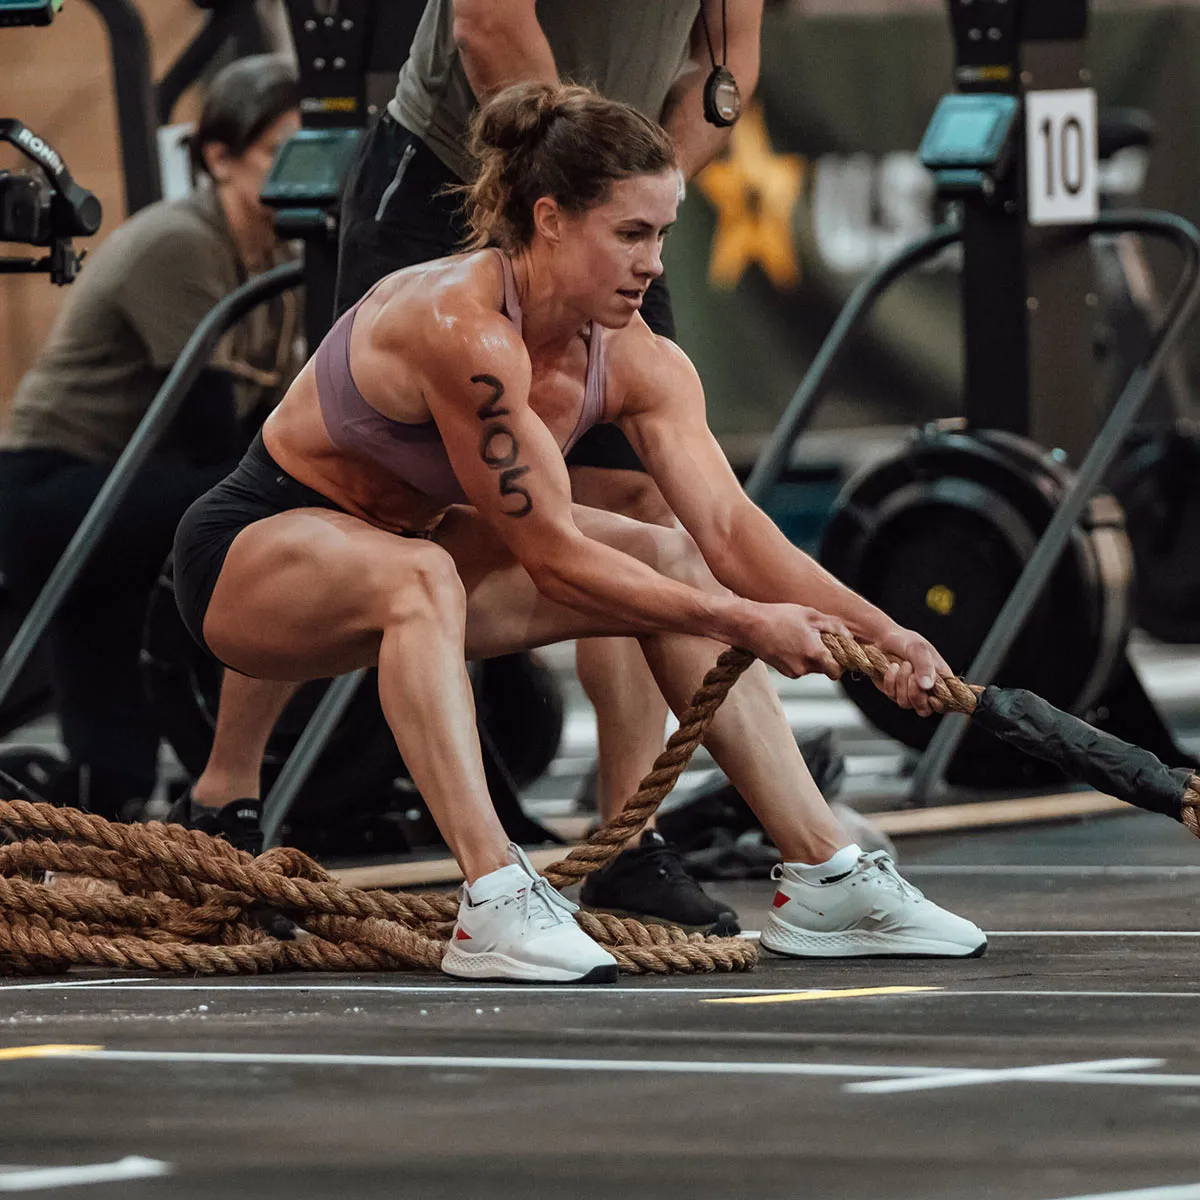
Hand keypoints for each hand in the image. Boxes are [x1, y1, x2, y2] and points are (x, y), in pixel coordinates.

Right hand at [740, 603, 854, 680]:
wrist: (749, 625)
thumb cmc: (779, 616)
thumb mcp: (810, 614)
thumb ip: (834, 626)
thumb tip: (850, 636)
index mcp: (814, 654)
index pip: (837, 671)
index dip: (841, 661)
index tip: (839, 651)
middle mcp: (804, 667)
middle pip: (826, 669)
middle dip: (826, 656)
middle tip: (818, 638)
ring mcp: (793, 671)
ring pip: (813, 668)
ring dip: (812, 656)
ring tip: (800, 637)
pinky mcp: (784, 672)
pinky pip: (800, 667)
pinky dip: (800, 658)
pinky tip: (791, 643)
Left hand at [871, 624, 952, 716]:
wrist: (883, 638)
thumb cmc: (906, 642)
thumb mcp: (918, 648)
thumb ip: (924, 666)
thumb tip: (927, 686)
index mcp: (941, 680)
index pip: (947, 702)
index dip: (941, 705)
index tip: (932, 698)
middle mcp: (926, 690)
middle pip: (925, 709)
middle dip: (916, 693)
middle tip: (912, 673)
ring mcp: (908, 693)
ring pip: (906, 703)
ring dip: (902, 683)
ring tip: (902, 665)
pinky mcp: (893, 692)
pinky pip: (892, 695)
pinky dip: (890, 680)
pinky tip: (892, 667)